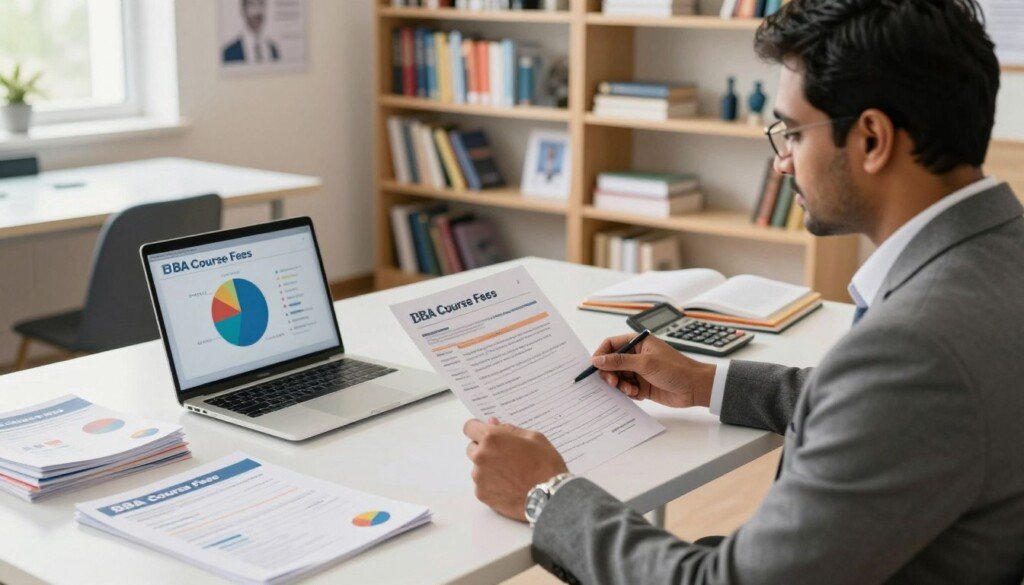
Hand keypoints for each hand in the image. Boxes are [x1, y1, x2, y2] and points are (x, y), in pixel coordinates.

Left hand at [463, 418, 568, 521]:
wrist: (551, 497)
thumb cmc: (545, 466)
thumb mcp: (534, 438)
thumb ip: (509, 429)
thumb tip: (493, 423)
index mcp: (492, 439)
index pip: (470, 427)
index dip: (477, 428)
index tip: (484, 432)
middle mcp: (481, 457)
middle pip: (472, 448)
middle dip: (484, 449)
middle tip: (505, 455)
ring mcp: (479, 477)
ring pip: (477, 467)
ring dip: (488, 467)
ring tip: (511, 474)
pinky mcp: (482, 494)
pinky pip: (482, 484)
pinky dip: (491, 484)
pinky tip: (509, 486)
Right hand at [591, 333, 716, 408]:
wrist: (695, 387)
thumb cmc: (675, 369)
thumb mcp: (645, 363)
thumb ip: (620, 361)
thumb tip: (598, 360)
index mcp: (637, 343)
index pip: (611, 345)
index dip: (601, 355)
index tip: (594, 367)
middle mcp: (636, 356)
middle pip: (611, 364)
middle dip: (610, 374)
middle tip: (613, 383)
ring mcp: (639, 371)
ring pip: (618, 378)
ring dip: (620, 385)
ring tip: (630, 390)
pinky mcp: (642, 385)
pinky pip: (626, 389)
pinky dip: (628, 393)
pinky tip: (638, 394)